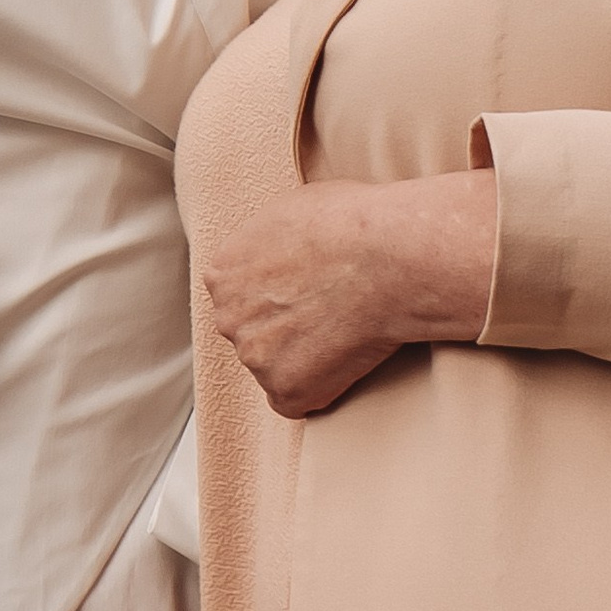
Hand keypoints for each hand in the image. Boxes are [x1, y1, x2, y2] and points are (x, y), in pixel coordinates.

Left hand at [201, 173, 496, 419]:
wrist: (387, 257)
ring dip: (306, 358)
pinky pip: (300, 400)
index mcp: (223, 273)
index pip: (240, 297)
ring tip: (348, 331)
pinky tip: (350, 358)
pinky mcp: (286, 391)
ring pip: (277, 367)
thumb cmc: (352, 223)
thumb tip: (278, 253)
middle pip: (254, 334)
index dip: (280, 295)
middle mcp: (228, 317)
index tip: (310, 290)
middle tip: (332, 314)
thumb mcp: (289, 211)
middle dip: (286, 329)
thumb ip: (267, 245)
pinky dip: (323, 387)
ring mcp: (254, 357)